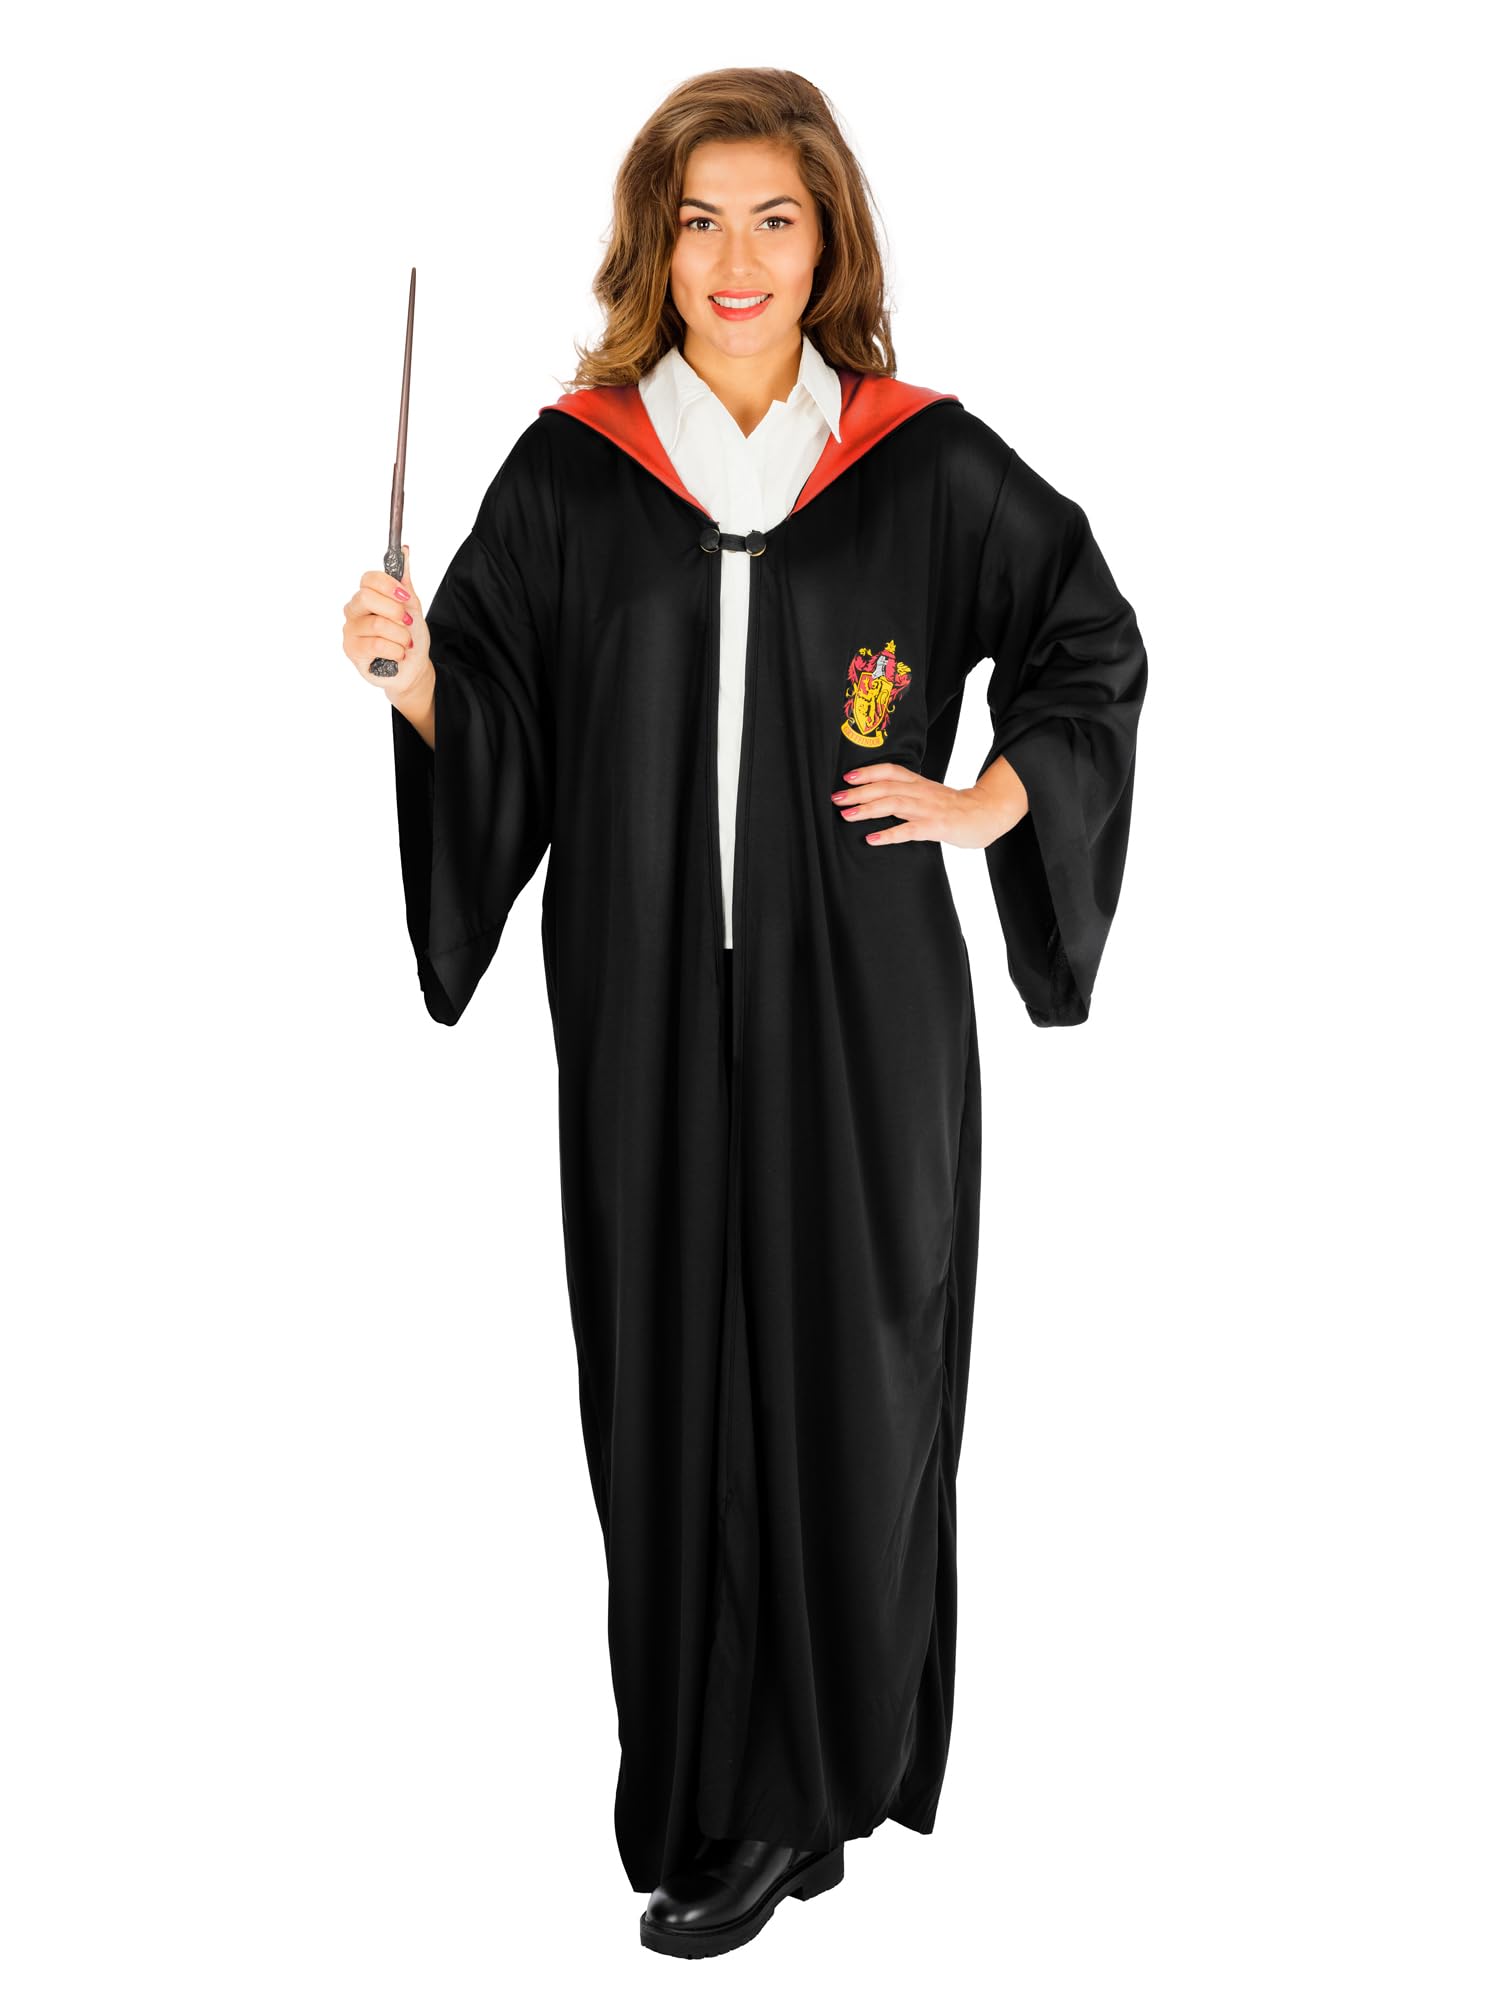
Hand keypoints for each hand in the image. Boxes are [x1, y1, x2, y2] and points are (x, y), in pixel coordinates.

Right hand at [341, 544, 433, 703]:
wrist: (413, 666)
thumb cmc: (409, 635)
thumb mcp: (411, 605)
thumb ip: (404, 580)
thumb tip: (405, 550)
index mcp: (367, 595)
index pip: (368, 578)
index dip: (389, 585)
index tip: (406, 597)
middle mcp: (354, 609)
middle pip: (367, 597)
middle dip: (395, 611)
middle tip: (407, 622)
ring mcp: (350, 629)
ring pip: (376, 623)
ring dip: (400, 635)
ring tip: (405, 643)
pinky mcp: (351, 649)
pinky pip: (375, 644)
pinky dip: (395, 650)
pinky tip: (398, 654)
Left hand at [829, 756, 1028, 848]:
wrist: (988, 814)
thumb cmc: (956, 808)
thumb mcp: (931, 795)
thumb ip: (909, 795)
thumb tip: (881, 799)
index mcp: (920, 784)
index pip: (891, 771)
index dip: (869, 772)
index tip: (847, 777)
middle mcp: (922, 792)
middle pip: (886, 786)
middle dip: (859, 792)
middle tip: (836, 798)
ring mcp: (929, 809)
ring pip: (894, 804)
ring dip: (867, 809)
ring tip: (846, 815)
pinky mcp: (937, 827)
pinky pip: (910, 830)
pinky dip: (889, 834)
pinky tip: (872, 839)